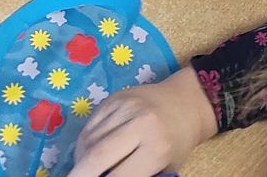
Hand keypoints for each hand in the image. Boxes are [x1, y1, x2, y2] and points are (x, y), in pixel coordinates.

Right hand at [69, 67, 216, 176]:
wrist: (186, 102)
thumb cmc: (177, 143)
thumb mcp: (165, 168)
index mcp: (156, 148)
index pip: (119, 175)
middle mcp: (139, 124)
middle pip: (98, 155)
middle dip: (80, 174)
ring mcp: (124, 107)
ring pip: (89, 139)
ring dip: (82, 159)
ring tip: (87, 168)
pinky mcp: (113, 97)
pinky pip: (90, 125)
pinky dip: (85, 143)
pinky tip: (90, 152)